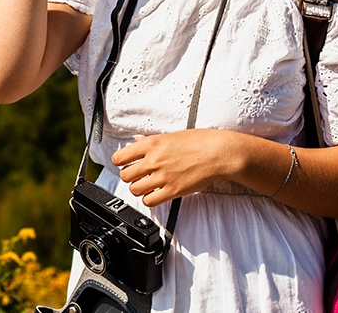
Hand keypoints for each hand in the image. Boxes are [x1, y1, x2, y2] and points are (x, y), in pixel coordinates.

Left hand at [110, 129, 239, 206]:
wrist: (218, 153)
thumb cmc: (199, 141)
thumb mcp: (171, 135)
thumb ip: (150, 140)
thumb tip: (136, 141)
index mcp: (151, 144)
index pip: (120, 157)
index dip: (120, 162)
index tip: (125, 164)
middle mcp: (154, 160)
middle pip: (125, 175)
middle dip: (129, 177)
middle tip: (137, 176)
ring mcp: (162, 176)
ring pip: (134, 189)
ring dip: (138, 189)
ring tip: (146, 185)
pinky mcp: (172, 190)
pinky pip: (149, 201)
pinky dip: (149, 199)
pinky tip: (155, 194)